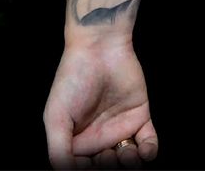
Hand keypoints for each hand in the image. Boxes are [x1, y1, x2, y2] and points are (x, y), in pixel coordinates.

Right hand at [44, 39, 157, 168]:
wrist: (99, 48)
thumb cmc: (73, 77)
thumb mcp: (56, 115)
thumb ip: (58, 148)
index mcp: (76, 137)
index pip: (82, 166)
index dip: (88, 170)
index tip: (91, 165)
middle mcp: (98, 136)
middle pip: (107, 166)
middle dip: (109, 168)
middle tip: (109, 157)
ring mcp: (119, 128)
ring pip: (128, 160)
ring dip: (130, 164)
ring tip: (126, 153)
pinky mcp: (139, 118)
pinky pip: (149, 145)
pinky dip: (149, 153)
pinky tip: (142, 149)